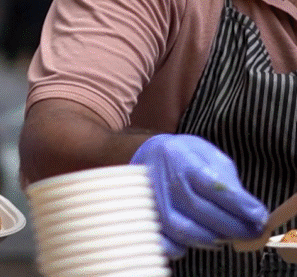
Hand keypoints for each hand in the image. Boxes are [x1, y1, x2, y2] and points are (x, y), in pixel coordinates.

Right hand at [131, 134, 266, 257]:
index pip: (212, 185)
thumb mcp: (209, 155)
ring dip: (212, 238)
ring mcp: (148, 200)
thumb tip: (251, 211)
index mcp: (179, 157)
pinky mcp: (142, 218)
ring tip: (227, 235)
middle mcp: (160, 179)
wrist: (149, 154)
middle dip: (232, 225)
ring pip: (183, 229)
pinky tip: (199, 239)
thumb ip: (228, 181)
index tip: (260, 216)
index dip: (239, 204)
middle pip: (199, 209)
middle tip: (251, 232)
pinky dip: (183, 248)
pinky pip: (164, 242)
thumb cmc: (185, 156)